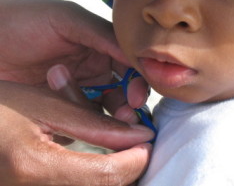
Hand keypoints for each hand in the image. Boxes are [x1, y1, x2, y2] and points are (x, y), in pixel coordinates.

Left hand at [0, 0, 147, 112]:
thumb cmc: (22, 21)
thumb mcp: (67, 19)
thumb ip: (104, 34)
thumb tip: (139, 55)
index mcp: (100, 46)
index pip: (131, 65)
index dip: (140, 80)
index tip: (138, 96)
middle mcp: (92, 70)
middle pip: (123, 92)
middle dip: (129, 105)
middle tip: (127, 113)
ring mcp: (74, 91)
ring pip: (103, 110)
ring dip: (108, 118)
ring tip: (101, 117)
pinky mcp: (55, 109)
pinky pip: (78, 122)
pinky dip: (81, 124)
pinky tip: (70, 117)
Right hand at [0, 80, 152, 185]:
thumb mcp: (45, 107)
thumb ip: (93, 123)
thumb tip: (139, 135)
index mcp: (34, 167)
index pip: (107, 176)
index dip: (135, 160)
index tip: (147, 140)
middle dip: (128, 171)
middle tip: (136, 148)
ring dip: (111, 177)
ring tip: (118, 154)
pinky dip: (94, 182)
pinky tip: (96, 166)